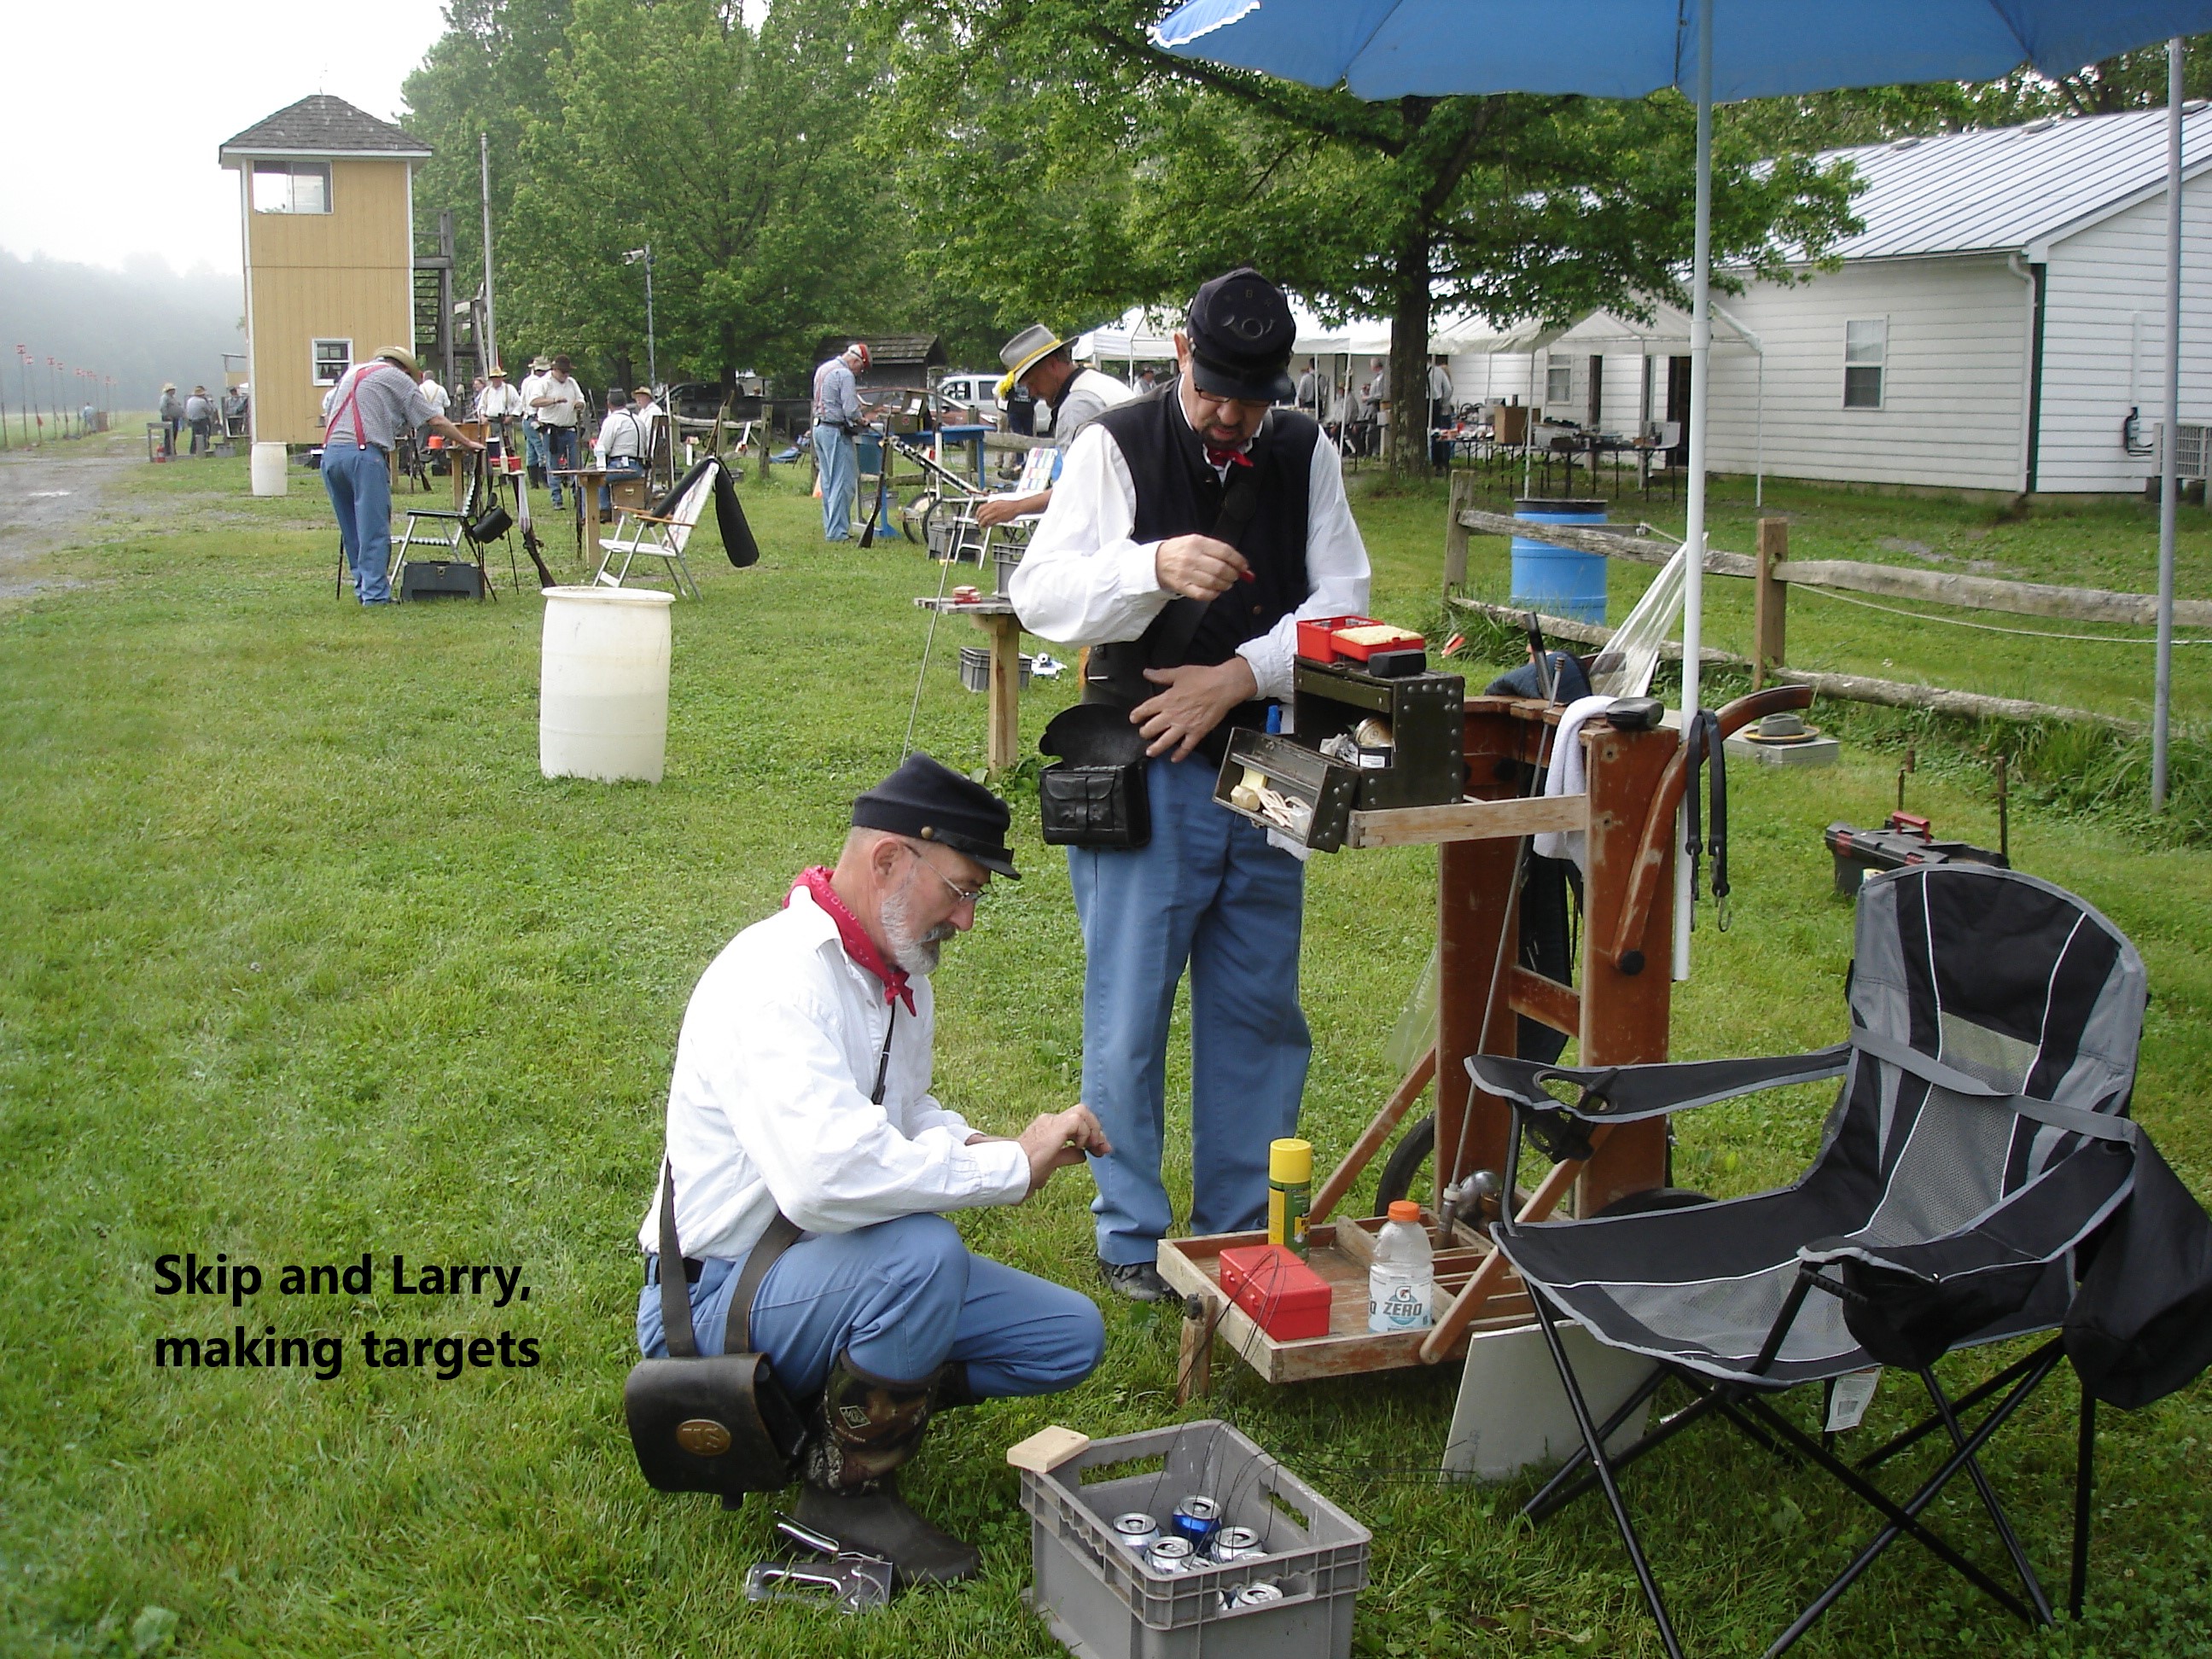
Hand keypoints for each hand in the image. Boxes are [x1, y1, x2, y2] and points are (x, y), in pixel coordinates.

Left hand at [975, 493, 1038, 528]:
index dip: (977, 513)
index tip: (977, 516)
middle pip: (982, 514)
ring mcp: (996, 513)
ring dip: (982, 523)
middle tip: (978, 522)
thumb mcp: (999, 502)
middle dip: (979, 519)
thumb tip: (988, 509)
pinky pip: (991, 522)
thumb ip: (993, 505)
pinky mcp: (999, 518)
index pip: (981, 508)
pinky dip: (988, 525)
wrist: (1016, 507)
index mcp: (992, 503)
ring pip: (985, 519)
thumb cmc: (1010, 505)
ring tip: (982, 526)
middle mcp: (993, 508)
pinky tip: (988, 526)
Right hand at [1016, 1104, 1110, 1193]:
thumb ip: (1067, 1155)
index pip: (1077, 1123)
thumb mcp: (1053, 1162)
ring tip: (1091, 1147)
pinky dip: (1084, 1133)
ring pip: (1083, 1111)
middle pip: (1083, 1114)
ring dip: (1092, 1130)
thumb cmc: (1027, 1170)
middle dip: (1097, 1130)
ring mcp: (1052, 1121)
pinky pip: (1078, 1120)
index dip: (1091, 1135)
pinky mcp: (1055, 1126)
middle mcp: (1050, 1120)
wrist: (1014, 1170)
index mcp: (1049, 1127)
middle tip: (1102, 1150)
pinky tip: (1078, 1146)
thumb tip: (1083, 1155)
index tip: (1099, 1151)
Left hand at [1133, 659, 1257, 759]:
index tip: (1133, 718)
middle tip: (1143, 733)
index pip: (1146, 709)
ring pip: (1165, 741)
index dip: (1137, 715)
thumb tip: (1147, 673)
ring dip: (1155, 748)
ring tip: (1150, 752)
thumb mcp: (1179, 673)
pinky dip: (1179, 754)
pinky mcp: (1197, 732)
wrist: (1223, 686)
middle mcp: (1172, 715)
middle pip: (1152, 728)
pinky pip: (1186, 747)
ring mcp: (1184, 726)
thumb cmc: (1203, 678)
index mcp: (1167, 700)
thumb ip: (1161, 675)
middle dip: (1144, 732)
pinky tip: (1174, 759)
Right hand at [1154, 534, 1249, 600]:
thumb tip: (1242, 564)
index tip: (1244, 566)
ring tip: (1226, 583)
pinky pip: (1203, 594)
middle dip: (1233, 574)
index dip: (1238, 560)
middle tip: (1235, 575)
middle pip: (1221, 569)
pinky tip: (1215, 590)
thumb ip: (1219, 551)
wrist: (1157, 561)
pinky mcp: (1182, 587)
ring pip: (1214, 582)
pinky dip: (1214, 594)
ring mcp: (1186, 573)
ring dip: (1225, 585)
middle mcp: (1192, 557)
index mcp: (1197, 542)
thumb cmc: (1180, 551)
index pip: (1225, 552)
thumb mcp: (1197, 542)